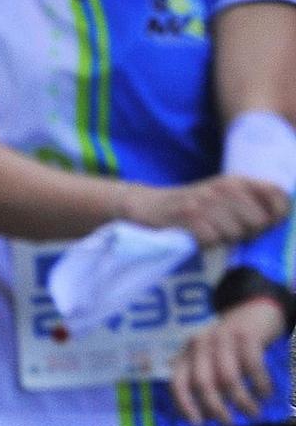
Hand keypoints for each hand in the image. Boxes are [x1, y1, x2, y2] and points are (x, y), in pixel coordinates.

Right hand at [125, 176, 289, 248]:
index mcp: (237, 181)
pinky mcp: (189, 216)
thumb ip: (251, 203)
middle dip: (248, 234)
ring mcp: (207, 201)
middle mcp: (225, 187)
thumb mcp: (223, 197)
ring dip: (224, 240)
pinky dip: (205, 244)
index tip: (266, 225)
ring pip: (237, 233)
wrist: (147, 206)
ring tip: (209, 233)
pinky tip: (195, 236)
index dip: (279, 214)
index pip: (278, 195)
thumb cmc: (191, 208)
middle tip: (229, 232)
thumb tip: (279, 222)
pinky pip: (213, 240)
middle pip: (260, 222)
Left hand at [167, 298, 283, 425]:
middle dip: (216, 409)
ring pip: (228, 379)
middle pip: (203, 383)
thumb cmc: (229, 343)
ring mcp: (223, 338)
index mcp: (187, 353)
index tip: (197, 424)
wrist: (253, 309)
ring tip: (253, 414)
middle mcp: (200, 344)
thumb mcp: (207, 356)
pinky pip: (253, 367)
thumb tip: (201, 414)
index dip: (185, 405)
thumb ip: (200, 377)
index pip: (178, 382)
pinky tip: (266, 395)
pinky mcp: (247, 336)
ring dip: (242, 402)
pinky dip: (261, 385)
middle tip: (228, 424)